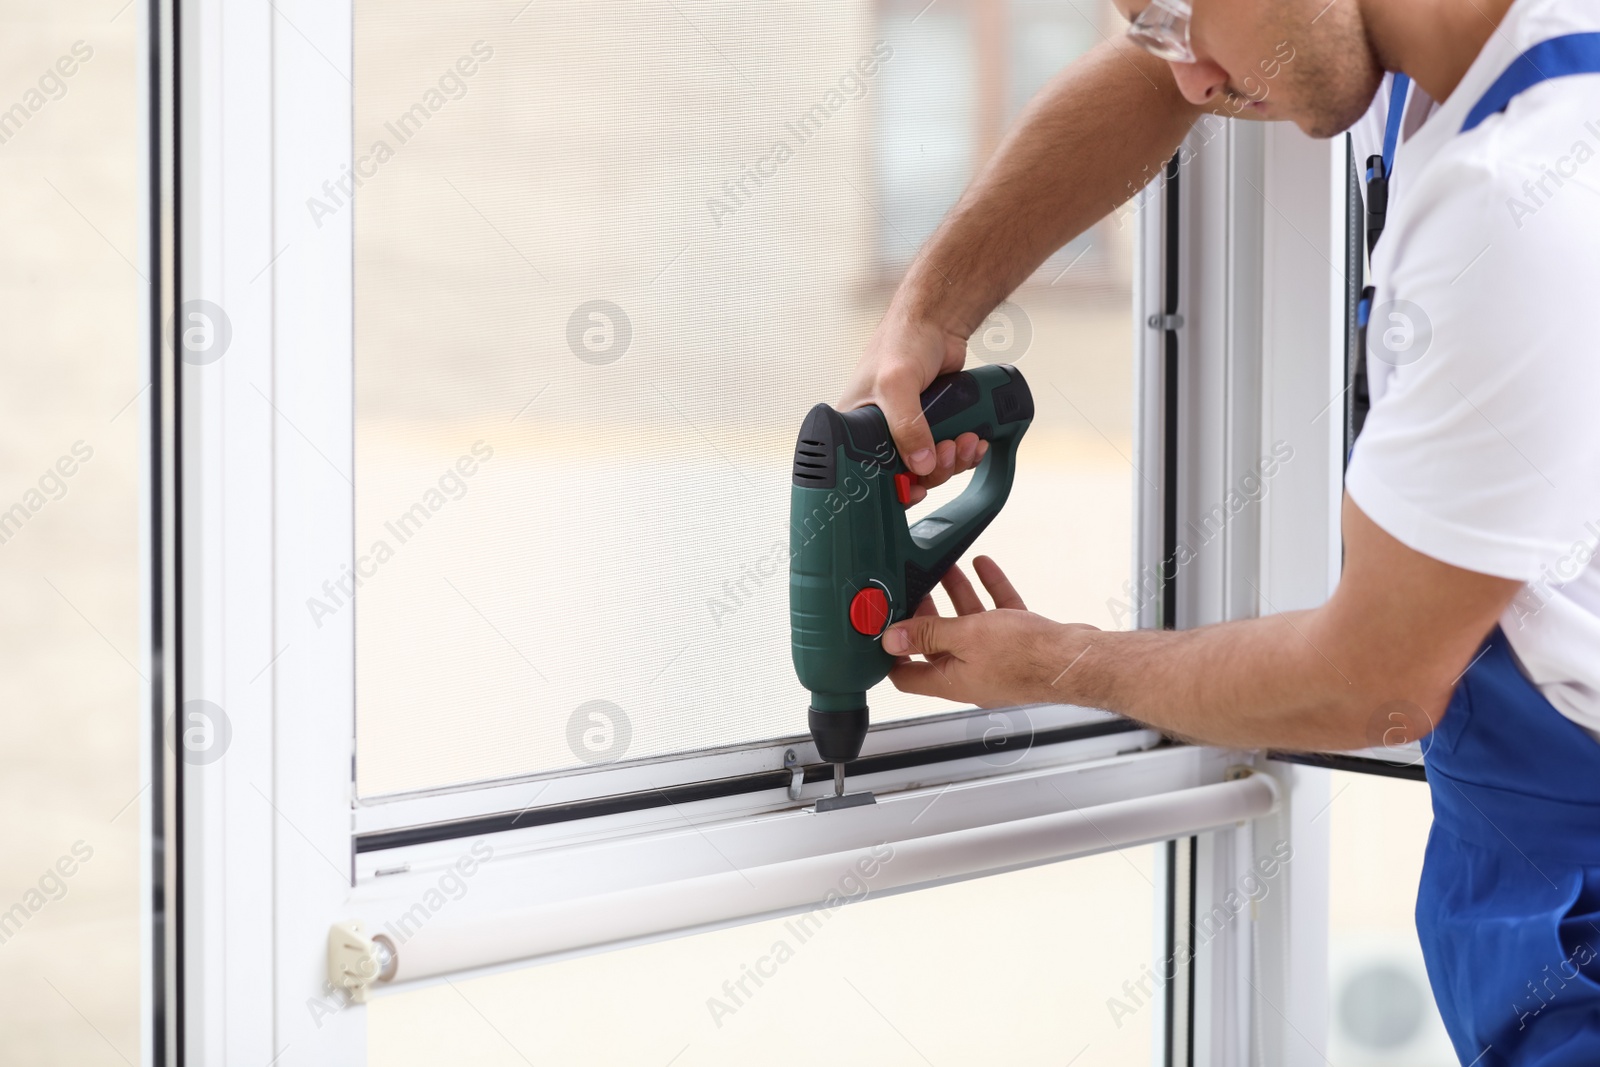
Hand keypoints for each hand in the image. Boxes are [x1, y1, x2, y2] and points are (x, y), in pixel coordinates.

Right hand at [839, 309, 987, 504]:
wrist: (937, 322)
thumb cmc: (901, 341)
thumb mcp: (896, 383)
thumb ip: (907, 425)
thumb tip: (921, 464)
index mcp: (854, 426)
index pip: (867, 472)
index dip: (892, 487)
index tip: (914, 489)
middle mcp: (880, 432)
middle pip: (906, 474)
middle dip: (934, 470)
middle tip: (947, 451)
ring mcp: (909, 430)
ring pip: (932, 467)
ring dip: (955, 461)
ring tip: (965, 440)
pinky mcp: (934, 426)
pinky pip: (949, 453)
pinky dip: (965, 452)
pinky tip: (974, 440)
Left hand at [881, 556, 1101, 707]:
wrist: (1077, 661)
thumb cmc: (1027, 657)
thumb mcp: (966, 637)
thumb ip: (928, 633)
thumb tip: (891, 638)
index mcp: (952, 681)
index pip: (907, 677)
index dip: (890, 656)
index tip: (881, 629)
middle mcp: (971, 674)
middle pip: (936, 644)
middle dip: (924, 614)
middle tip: (913, 586)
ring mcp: (996, 659)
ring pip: (968, 624)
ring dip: (957, 594)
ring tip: (945, 567)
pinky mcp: (1019, 643)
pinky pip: (997, 614)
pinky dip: (989, 590)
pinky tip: (983, 565)